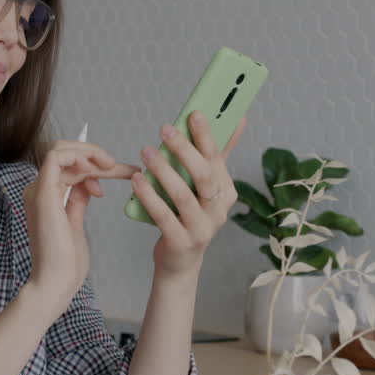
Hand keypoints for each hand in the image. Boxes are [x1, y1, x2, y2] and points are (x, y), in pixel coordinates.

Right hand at [23, 139, 137, 309]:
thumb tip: (89, 184)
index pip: (69, 166)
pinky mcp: (43, 193)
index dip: (96, 164)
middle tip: (121, 166)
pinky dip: (78, 156)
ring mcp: (38, 190)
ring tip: (112, 166)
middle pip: (65, 154)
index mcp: (46, 197)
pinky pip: (55, 158)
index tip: (122, 172)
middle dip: (95, 155)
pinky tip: (96, 169)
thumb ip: (79, 200)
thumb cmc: (66, 262)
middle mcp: (38, 190)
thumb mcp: (76, 223)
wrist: (56, 282)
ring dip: (90, 154)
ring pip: (61, 150)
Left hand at [131, 111, 245, 278]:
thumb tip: (237, 119)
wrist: (180, 260)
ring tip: (146, 151)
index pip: (217, 160)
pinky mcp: (181, 242)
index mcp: (226, 193)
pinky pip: (164, 216)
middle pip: (204, 175)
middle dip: (184, 149)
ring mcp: (201, 228)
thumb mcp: (205, 188)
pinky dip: (149, 196)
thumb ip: (216, 156)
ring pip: (183, 195)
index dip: (206, 136)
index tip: (194, 114)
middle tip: (165, 129)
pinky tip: (137, 180)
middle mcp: (218, 211)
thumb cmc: (189, 216)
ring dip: (163, 170)